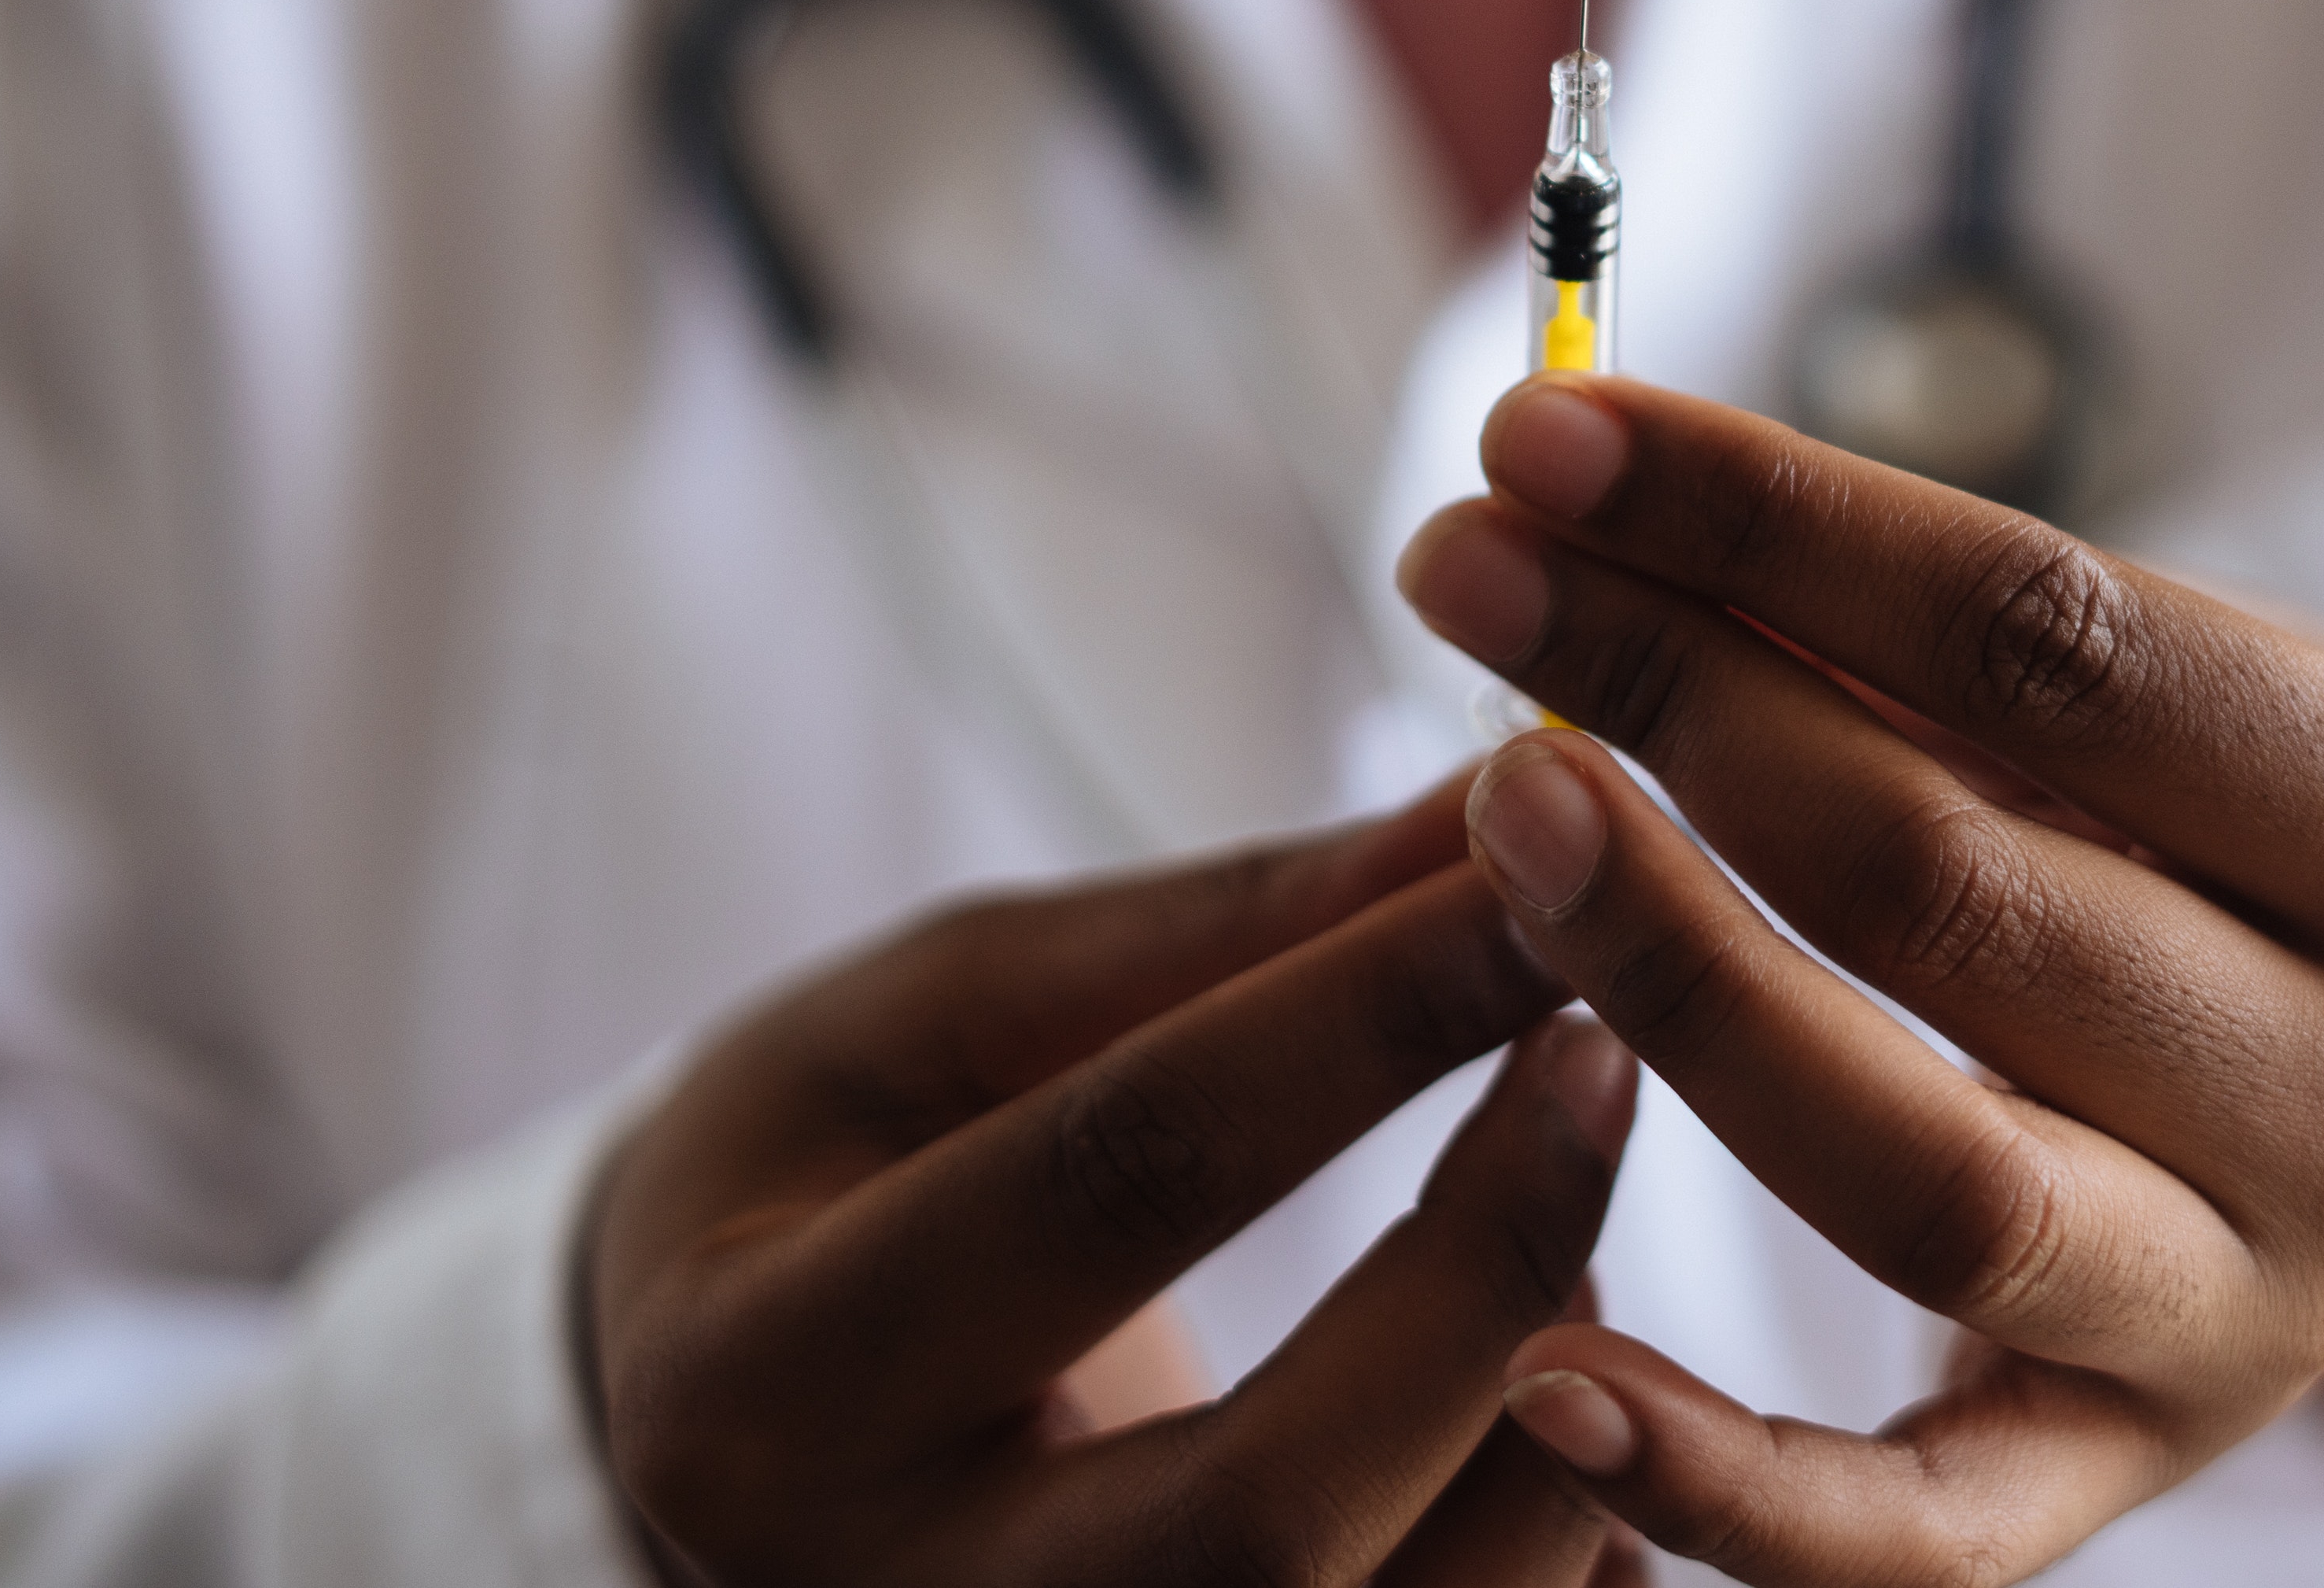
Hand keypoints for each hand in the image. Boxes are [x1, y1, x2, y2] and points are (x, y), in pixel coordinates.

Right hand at [582, 774, 1647, 1585]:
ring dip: (1552, 1430)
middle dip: (1484, 1267)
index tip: (1534, 886)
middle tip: (1604, 1060)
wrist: (719, 1436)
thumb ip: (1211, 929)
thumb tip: (1488, 811)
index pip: (1111, 1185)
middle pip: (1262, 1510)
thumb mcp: (940, 1015)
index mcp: (766, 1383)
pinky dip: (1561, 1557)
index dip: (1354, 1020)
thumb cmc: (823, 1177)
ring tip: (1578, 1249)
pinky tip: (1579, 1417)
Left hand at [1394, 380, 2323, 1583]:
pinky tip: (1543, 1371)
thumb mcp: (2184, 695)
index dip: (1775, 523)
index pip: (2056, 642)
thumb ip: (1936, 628)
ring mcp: (2260, 1322)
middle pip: (1958, 887)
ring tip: (1495, 811)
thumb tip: (1607, 506)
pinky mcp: (2124, 1475)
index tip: (1546, 431)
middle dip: (1676, 700)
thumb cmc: (2238, 836)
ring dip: (1675, 979)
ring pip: (1925, 1178)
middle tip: (1470, 577)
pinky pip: (1917, 1532)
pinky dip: (1724, 1477)